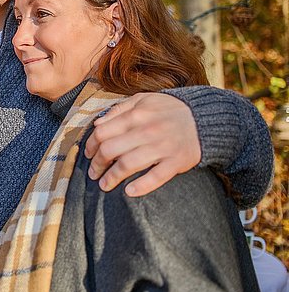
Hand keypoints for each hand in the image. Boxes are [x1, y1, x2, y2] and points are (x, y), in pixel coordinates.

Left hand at [84, 93, 200, 196]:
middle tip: (93, 172)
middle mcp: (146, 131)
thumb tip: (97, 124)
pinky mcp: (176, 162)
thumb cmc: (168, 109)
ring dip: (112, 178)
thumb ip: (118, 110)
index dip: (91, 145)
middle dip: (97, 164)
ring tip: (104, 185)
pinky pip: (156, 177)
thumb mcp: (142, 100)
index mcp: (136, 114)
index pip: (102, 132)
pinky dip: (141, 186)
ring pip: (128, 165)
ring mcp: (161, 147)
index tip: (88, 154)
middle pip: (111, 150)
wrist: (204, 118)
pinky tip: (129, 192)